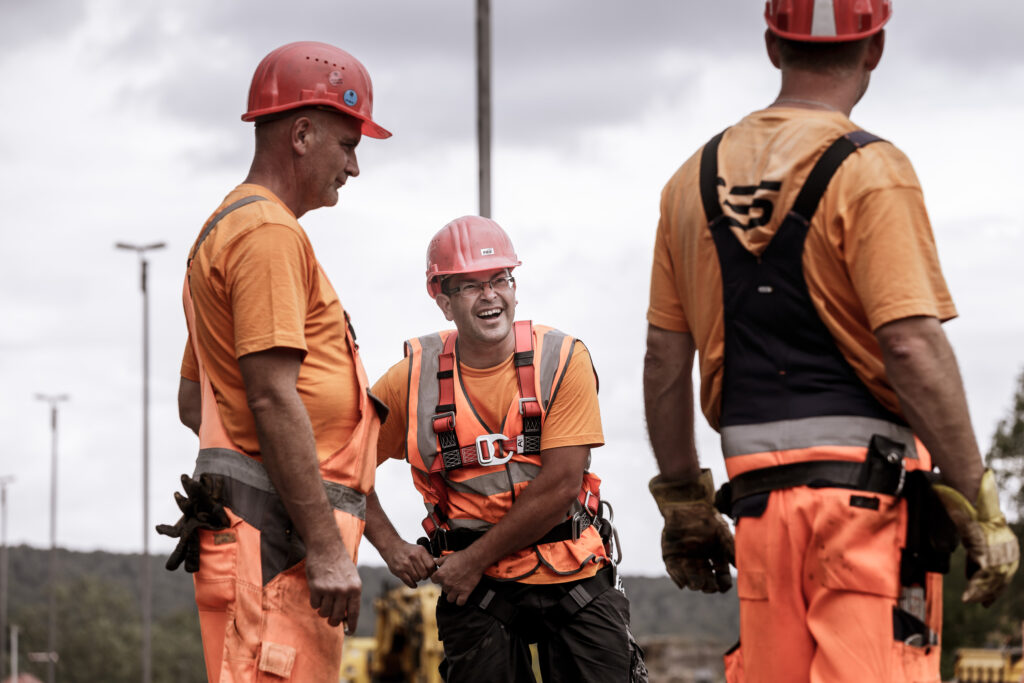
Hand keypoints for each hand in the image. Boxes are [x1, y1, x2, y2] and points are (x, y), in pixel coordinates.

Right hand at [305, 543, 361, 631]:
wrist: (327, 546)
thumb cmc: (340, 562)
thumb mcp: (352, 578)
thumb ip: (351, 595)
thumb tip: (346, 616)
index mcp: (356, 588)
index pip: (354, 613)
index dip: (352, 625)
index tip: (349, 632)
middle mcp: (344, 591)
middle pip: (337, 617)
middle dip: (333, 620)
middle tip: (330, 619)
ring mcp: (330, 590)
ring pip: (324, 613)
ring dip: (322, 610)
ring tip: (324, 600)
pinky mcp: (317, 588)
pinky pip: (314, 605)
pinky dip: (314, 602)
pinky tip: (317, 592)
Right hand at [382, 541, 436, 587]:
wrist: (392, 547)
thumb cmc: (407, 550)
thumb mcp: (419, 549)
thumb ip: (428, 557)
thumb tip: (437, 565)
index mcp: (420, 551)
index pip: (431, 566)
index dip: (431, 571)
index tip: (429, 572)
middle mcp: (413, 557)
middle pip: (425, 574)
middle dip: (424, 576)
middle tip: (422, 574)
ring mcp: (405, 564)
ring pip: (417, 578)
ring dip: (418, 579)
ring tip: (415, 574)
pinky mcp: (399, 571)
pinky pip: (410, 582)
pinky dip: (413, 584)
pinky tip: (412, 581)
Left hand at [430, 549, 484, 605]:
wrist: (475, 559)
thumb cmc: (462, 557)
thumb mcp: (448, 557)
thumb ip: (439, 561)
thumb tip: (435, 561)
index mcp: (441, 574)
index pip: (433, 580)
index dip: (437, 578)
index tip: (441, 577)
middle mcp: (447, 583)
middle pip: (443, 589)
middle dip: (447, 585)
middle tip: (453, 580)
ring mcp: (456, 589)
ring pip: (450, 598)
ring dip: (452, 594)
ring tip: (456, 589)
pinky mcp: (465, 592)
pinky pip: (460, 602)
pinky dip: (460, 601)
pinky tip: (461, 596)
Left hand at [650, 471, 735, 592]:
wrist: (687, 504)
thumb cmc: (708, 518)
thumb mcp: (724, 534)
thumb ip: (732, 551)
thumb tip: (742, 569)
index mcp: (716, 556)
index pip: (721, 576)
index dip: (723, 583)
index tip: (724, 587)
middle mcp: (702, 560)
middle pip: (706, 580)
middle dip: (709, 586)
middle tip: (710, 587)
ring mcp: (686, 559)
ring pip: (690, 578)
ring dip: (694, 584)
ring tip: (698, 585)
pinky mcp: (671, 555)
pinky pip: (673, 570)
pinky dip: (677, 578)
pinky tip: (683, 583)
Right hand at [933, 469, 1019, 605]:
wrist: (966, 489)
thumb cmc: (966, 499)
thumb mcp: (969, 521)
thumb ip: (969, 535)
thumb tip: (961, 545)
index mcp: (1003, 538)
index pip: (1003, 565)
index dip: (996, 580)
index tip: (990, 593)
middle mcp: (1004, 544)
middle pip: (999, 574)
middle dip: (991, 590)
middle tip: (984, 602)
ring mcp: (995, 547)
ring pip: (991, 578)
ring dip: (981, 591)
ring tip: (972, 600)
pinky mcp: (984, 548)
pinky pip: (981, 573)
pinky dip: (975, 586)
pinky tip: (969, 596)